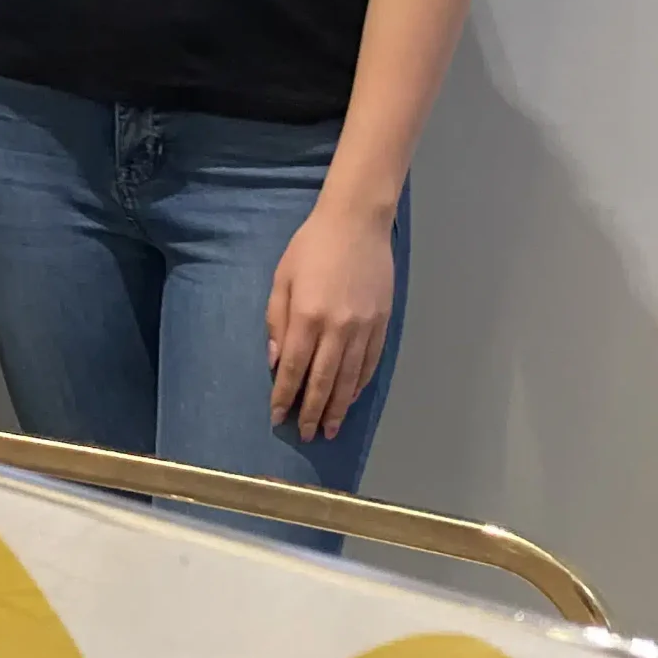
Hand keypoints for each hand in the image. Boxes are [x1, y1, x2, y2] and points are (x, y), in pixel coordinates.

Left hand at [265, 203, 395, 441]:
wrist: (357, 223)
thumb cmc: (311, 247)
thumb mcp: (282, 279)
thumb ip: (277, 321)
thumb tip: (276, 363)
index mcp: (307, 316)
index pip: (294, 368)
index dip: (285, 396)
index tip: (278, 416)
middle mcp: (337, 327)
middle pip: (323, 380)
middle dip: (312, 411)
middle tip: (306, 435)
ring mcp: (363, 327)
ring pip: (349, 378)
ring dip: (338, 407)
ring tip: (329, 429)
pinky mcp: (382, 323)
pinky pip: (370, 363)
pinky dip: (359, 385)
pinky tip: (350, 399)